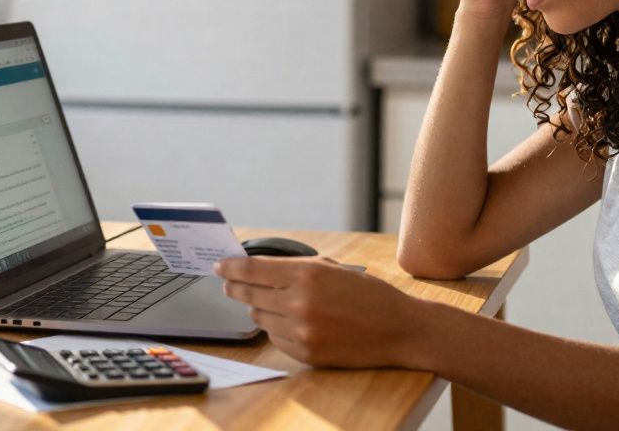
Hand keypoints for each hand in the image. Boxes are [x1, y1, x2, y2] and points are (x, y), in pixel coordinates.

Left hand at [214, 256, 428, 367]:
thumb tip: (260, 268)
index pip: (253, 269)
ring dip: (260, 309)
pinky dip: (278, 329)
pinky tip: (292, 323)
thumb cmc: (369, 294)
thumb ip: (296, 267)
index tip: (219, 266)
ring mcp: (301, 330)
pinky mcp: (306, 353)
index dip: (231, 268)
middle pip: (249, 294)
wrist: (399, 329)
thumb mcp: (333, 268)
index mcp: (308, 274)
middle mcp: (300, 301)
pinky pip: (276, 339)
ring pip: (259, 318)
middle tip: (228, 285)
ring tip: (273, 304)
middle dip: (236, 288)